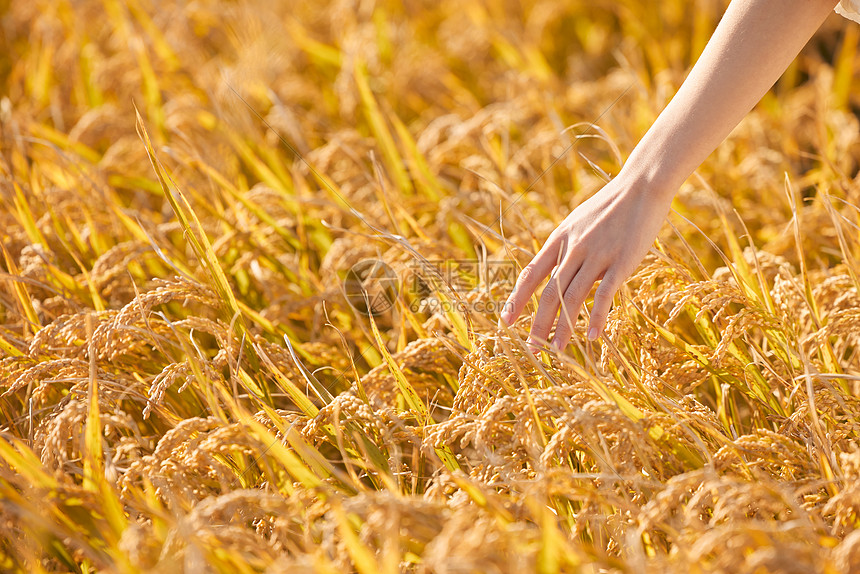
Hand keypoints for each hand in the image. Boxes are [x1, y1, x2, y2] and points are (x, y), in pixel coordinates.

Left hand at [499, 173, 673, 350]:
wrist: (642, 186)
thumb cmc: (611, 206)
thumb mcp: (578, 222)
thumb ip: (564, 246)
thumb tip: (551, 268)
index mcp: (559, 239)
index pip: (531, 274)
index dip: (517, 299)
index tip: (507, 321)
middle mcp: (573, 249)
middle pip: (550, 293)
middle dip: (538, 323)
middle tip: (533, 349)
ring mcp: (597, 255)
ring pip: (573, 298)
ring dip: (563, 328)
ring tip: (557, 351)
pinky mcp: (621, 261)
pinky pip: (604, 294)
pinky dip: (597, 317)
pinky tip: (592, 337)